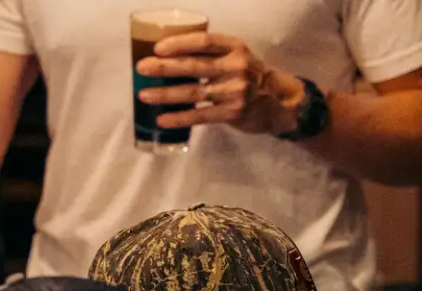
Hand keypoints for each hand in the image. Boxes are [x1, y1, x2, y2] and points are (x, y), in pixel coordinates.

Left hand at [136, 33, 304, 136]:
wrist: (279, 102)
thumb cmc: (249, 76)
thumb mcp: (237, 56)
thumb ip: (212, 54)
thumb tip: (169, 57)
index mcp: (235, 47)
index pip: (204, 41)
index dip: (179, 43)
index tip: (158, 48)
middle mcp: (236, 66)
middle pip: (194, 66)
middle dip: (164, 67)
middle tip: (142, 68)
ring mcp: (235, 91)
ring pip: (193, 92)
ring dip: (165, 94)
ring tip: (144, 95)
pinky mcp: (232, 113)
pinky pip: (199, 116)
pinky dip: (179, 118)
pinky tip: (162, 119)